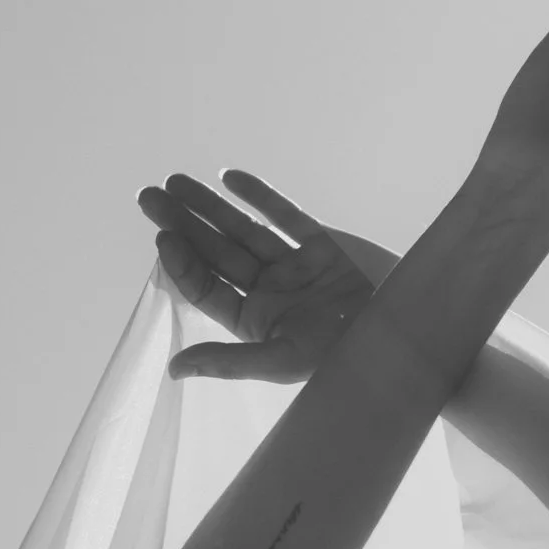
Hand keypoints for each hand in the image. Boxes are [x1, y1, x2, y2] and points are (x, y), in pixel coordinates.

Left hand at [137, 170, 377, 380]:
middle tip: (147, 197)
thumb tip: (173, 370)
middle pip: (217, 253)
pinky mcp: (324, 249)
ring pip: (244, 230)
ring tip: (175, 181)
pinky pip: (287, 217)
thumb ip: (227, 361)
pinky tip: (230, 177)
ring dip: (210, 205)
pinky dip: (262, 197)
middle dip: (184, 223)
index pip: (207, 287)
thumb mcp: (279, 363)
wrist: (401, 345)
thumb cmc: (340, 364)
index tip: (163, 236)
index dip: (183, 261)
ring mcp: (296, 269)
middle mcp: (269, 293)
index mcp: (253, 322)